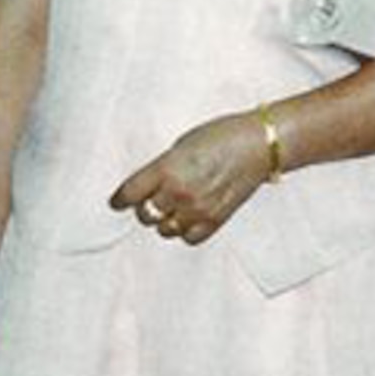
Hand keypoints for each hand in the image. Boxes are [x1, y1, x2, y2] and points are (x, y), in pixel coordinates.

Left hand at [108, 111, 272, 245]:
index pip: (131, 193)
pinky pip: (189, 238)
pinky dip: (184, 230)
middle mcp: (180, 192)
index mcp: (167, 168)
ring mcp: (198, 209)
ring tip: (172, 208)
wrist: (257, 147)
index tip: (117, 203)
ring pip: (165, 230)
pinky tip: (187, 217)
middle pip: (145, 215)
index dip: (120, 200)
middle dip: (143, 208)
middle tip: (149, 200)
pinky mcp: (215, 221)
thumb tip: (148, 184)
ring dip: (164, 220)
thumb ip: (162, 167)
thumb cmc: (221, 137)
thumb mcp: (181, 145)